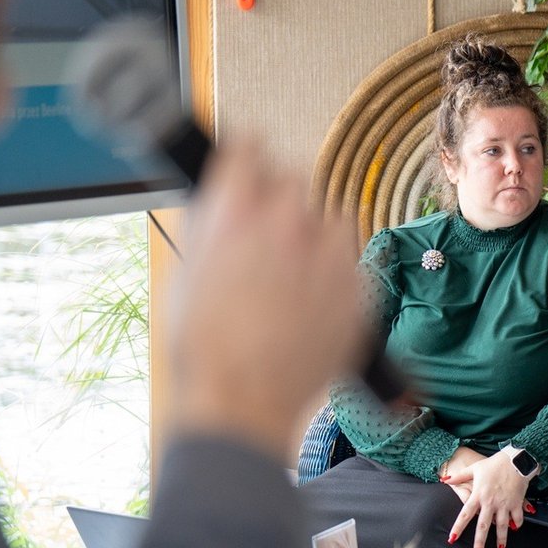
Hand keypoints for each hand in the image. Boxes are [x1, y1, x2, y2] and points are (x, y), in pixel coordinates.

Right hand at [169, 141, 365, 458]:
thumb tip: (229, 196)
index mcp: (234, 211)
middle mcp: (285, 223)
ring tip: (294, 263)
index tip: (250, 158)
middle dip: (279, 193)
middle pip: (292, 178)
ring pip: (330, 215)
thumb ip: (215, 223)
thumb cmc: (206, 345)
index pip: (249, 149)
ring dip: (314, 228)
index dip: (247, 154)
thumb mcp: (189, 270)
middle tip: (267, 222)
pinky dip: (336, 264)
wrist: (244, 398)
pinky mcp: (358, 284)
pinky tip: (314, 290)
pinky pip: (352, 255)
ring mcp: (327, 254)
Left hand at [443, 449, 531, 547]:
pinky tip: (515, 529)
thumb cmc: (494, 464)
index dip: (458, 527)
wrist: (516, 460)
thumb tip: (444, 480)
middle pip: (483, 526)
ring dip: (502, 539)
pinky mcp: (517, 503)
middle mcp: (491, 502)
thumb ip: (459, 477)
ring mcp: (505, 503)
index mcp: (478, 495)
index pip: (465, 514)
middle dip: (480, 542)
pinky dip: (516, 524)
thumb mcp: (475, 468)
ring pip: (502, 526)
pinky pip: (517, 518)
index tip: (452, 539)